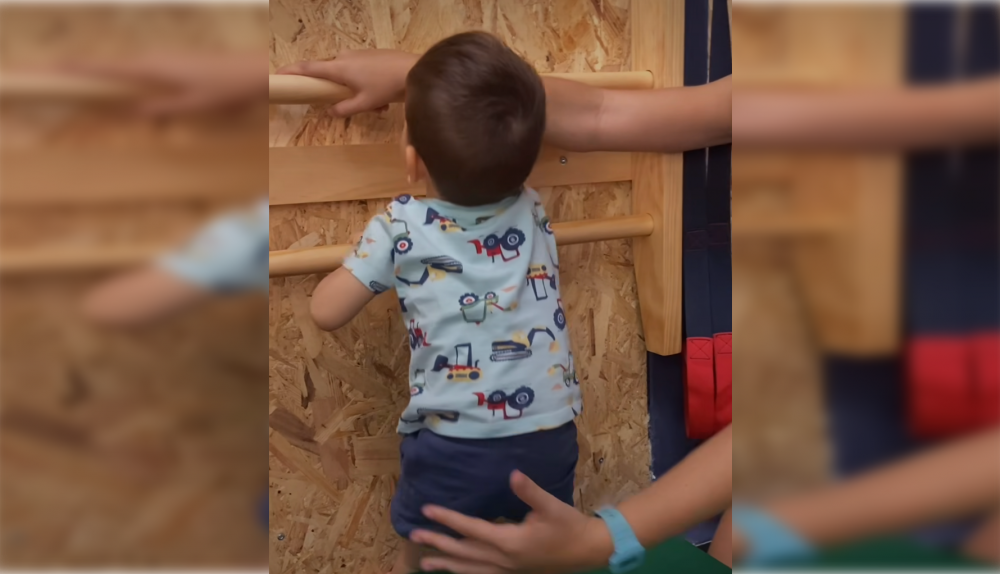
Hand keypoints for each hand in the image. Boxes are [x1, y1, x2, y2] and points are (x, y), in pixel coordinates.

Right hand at [62, 52, 264, 115]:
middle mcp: (156, 60)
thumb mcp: (192, 107)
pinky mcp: (178, 65)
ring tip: (135, 110)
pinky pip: (153, 81)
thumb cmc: (225, 91)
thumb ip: (162, 110)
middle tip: (75, 87)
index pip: (108, 68)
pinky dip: (151, 96)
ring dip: (134, 98)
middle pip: (117, 73)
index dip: (82, 69)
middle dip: (100, 84)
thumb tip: (133, 113)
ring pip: (137, 81)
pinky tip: (164, 111)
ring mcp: (167, 61)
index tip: (56, 68)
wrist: (253, 73)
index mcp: (153, 69)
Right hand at [276, 50, 417, 116]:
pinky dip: (369, 89)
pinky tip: (385, 100)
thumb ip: (344, 109)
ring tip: (379, 106)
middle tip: (361, 106)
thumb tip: (330, 111)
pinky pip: (361, 74)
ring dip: (360, 95)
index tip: (277, 74)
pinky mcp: (371, 56)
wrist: (413, 70)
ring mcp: (358, 55)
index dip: (292, 72)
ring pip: (350, 78)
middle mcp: (345, 57)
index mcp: (339, 67)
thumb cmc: (386, 86)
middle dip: (342, 95)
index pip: (308, 68)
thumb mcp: (364, 103)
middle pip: (332, 77)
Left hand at [410, 470, 612, 573]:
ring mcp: (507, 570)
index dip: (448, 519)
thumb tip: (512, 474)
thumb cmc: (568, 526)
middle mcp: (503, 560)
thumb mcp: (550, 505)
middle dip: (438, 544)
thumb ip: (530, 491)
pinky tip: (456, 571)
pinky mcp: (513, 573)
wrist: (587, 551)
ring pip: (469, 569)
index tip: (427, 510)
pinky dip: (464, 573)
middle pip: (463, 553)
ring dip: (446, 565)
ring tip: (423, 563)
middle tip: (414, 534)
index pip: (471, 529)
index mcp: (509, 542)